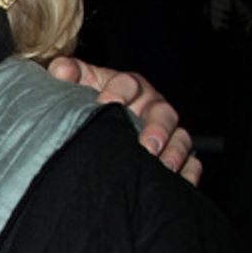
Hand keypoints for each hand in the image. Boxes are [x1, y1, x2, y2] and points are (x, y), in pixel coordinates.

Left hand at [47, 56, 201, 184]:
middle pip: (162, 112)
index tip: (104, 104)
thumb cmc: (92, 102)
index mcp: (129, 86)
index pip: (128, 84)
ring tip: (164, 167)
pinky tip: (180, 182)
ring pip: (180, 137)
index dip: (117, 93)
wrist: (101, 124)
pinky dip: (188, 172)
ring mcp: (168, 131)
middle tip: (146, 146)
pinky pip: (192, 163)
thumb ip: (68, 73)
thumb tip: (60, 70)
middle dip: (156, 129)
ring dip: (174, 152)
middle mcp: (152, 106)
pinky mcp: (177, 154)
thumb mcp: (80, 84)